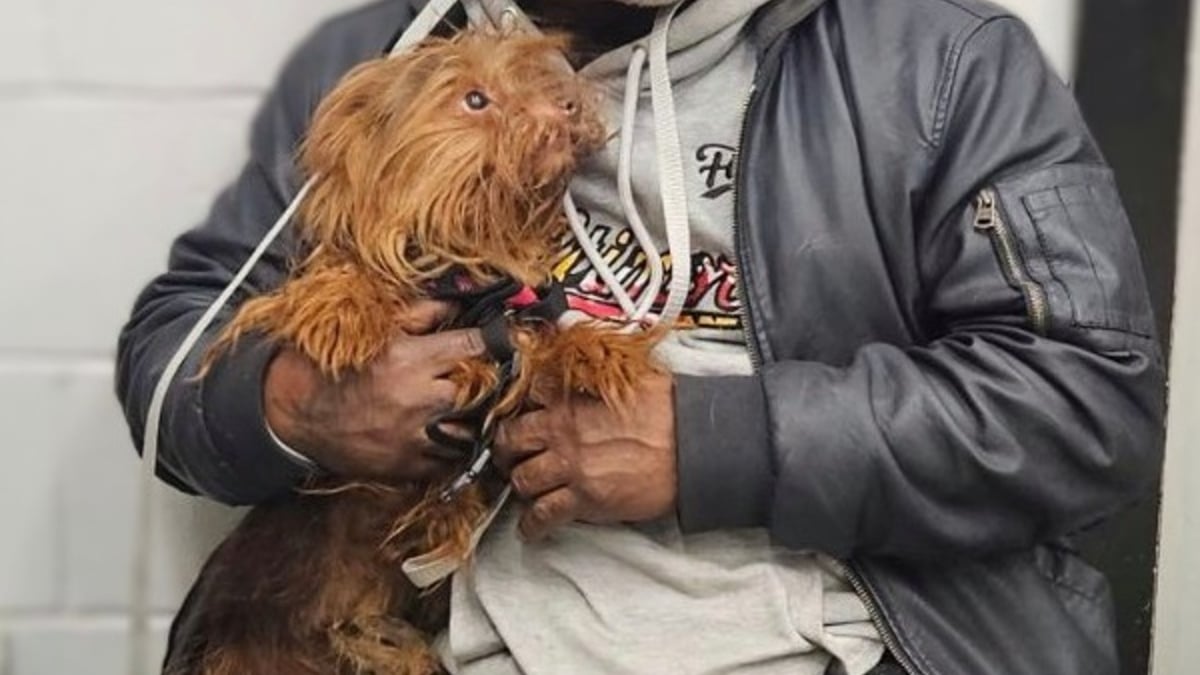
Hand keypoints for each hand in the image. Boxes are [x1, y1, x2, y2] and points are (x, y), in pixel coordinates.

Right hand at [263, 301, 484, 480]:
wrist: (291, 414)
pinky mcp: (409, 467)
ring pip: (473, 429)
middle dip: (485, 380)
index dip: (494, 340)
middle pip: (483, 390)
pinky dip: (453, 445)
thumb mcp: (373, 328)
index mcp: (411, 360)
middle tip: (479, 373)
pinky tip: (443, 431)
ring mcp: (416, 438)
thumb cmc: (329, 366)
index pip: (476, 346)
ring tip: (461, 404)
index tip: (501, 339)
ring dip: (473, 416)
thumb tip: (458, 303)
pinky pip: (451, 460)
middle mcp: (419, 401)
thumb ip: (421, 314)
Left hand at [494, 372, 676, 539]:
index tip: (524, 416)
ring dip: (520, 486)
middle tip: (510, 455)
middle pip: (510, 440)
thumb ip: (600, 372)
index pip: (527, 396)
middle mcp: (563, 431)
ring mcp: (570, 467)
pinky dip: (532, 525)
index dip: (522, 407)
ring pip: (521, 480)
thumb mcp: (630, 376)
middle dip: (505, 449)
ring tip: (525, 490)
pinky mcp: (583, 500)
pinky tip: (532, 527)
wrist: (693, 447)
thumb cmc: (670, 411)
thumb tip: (597, 365)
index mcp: (572, 398)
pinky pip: (542, 516)